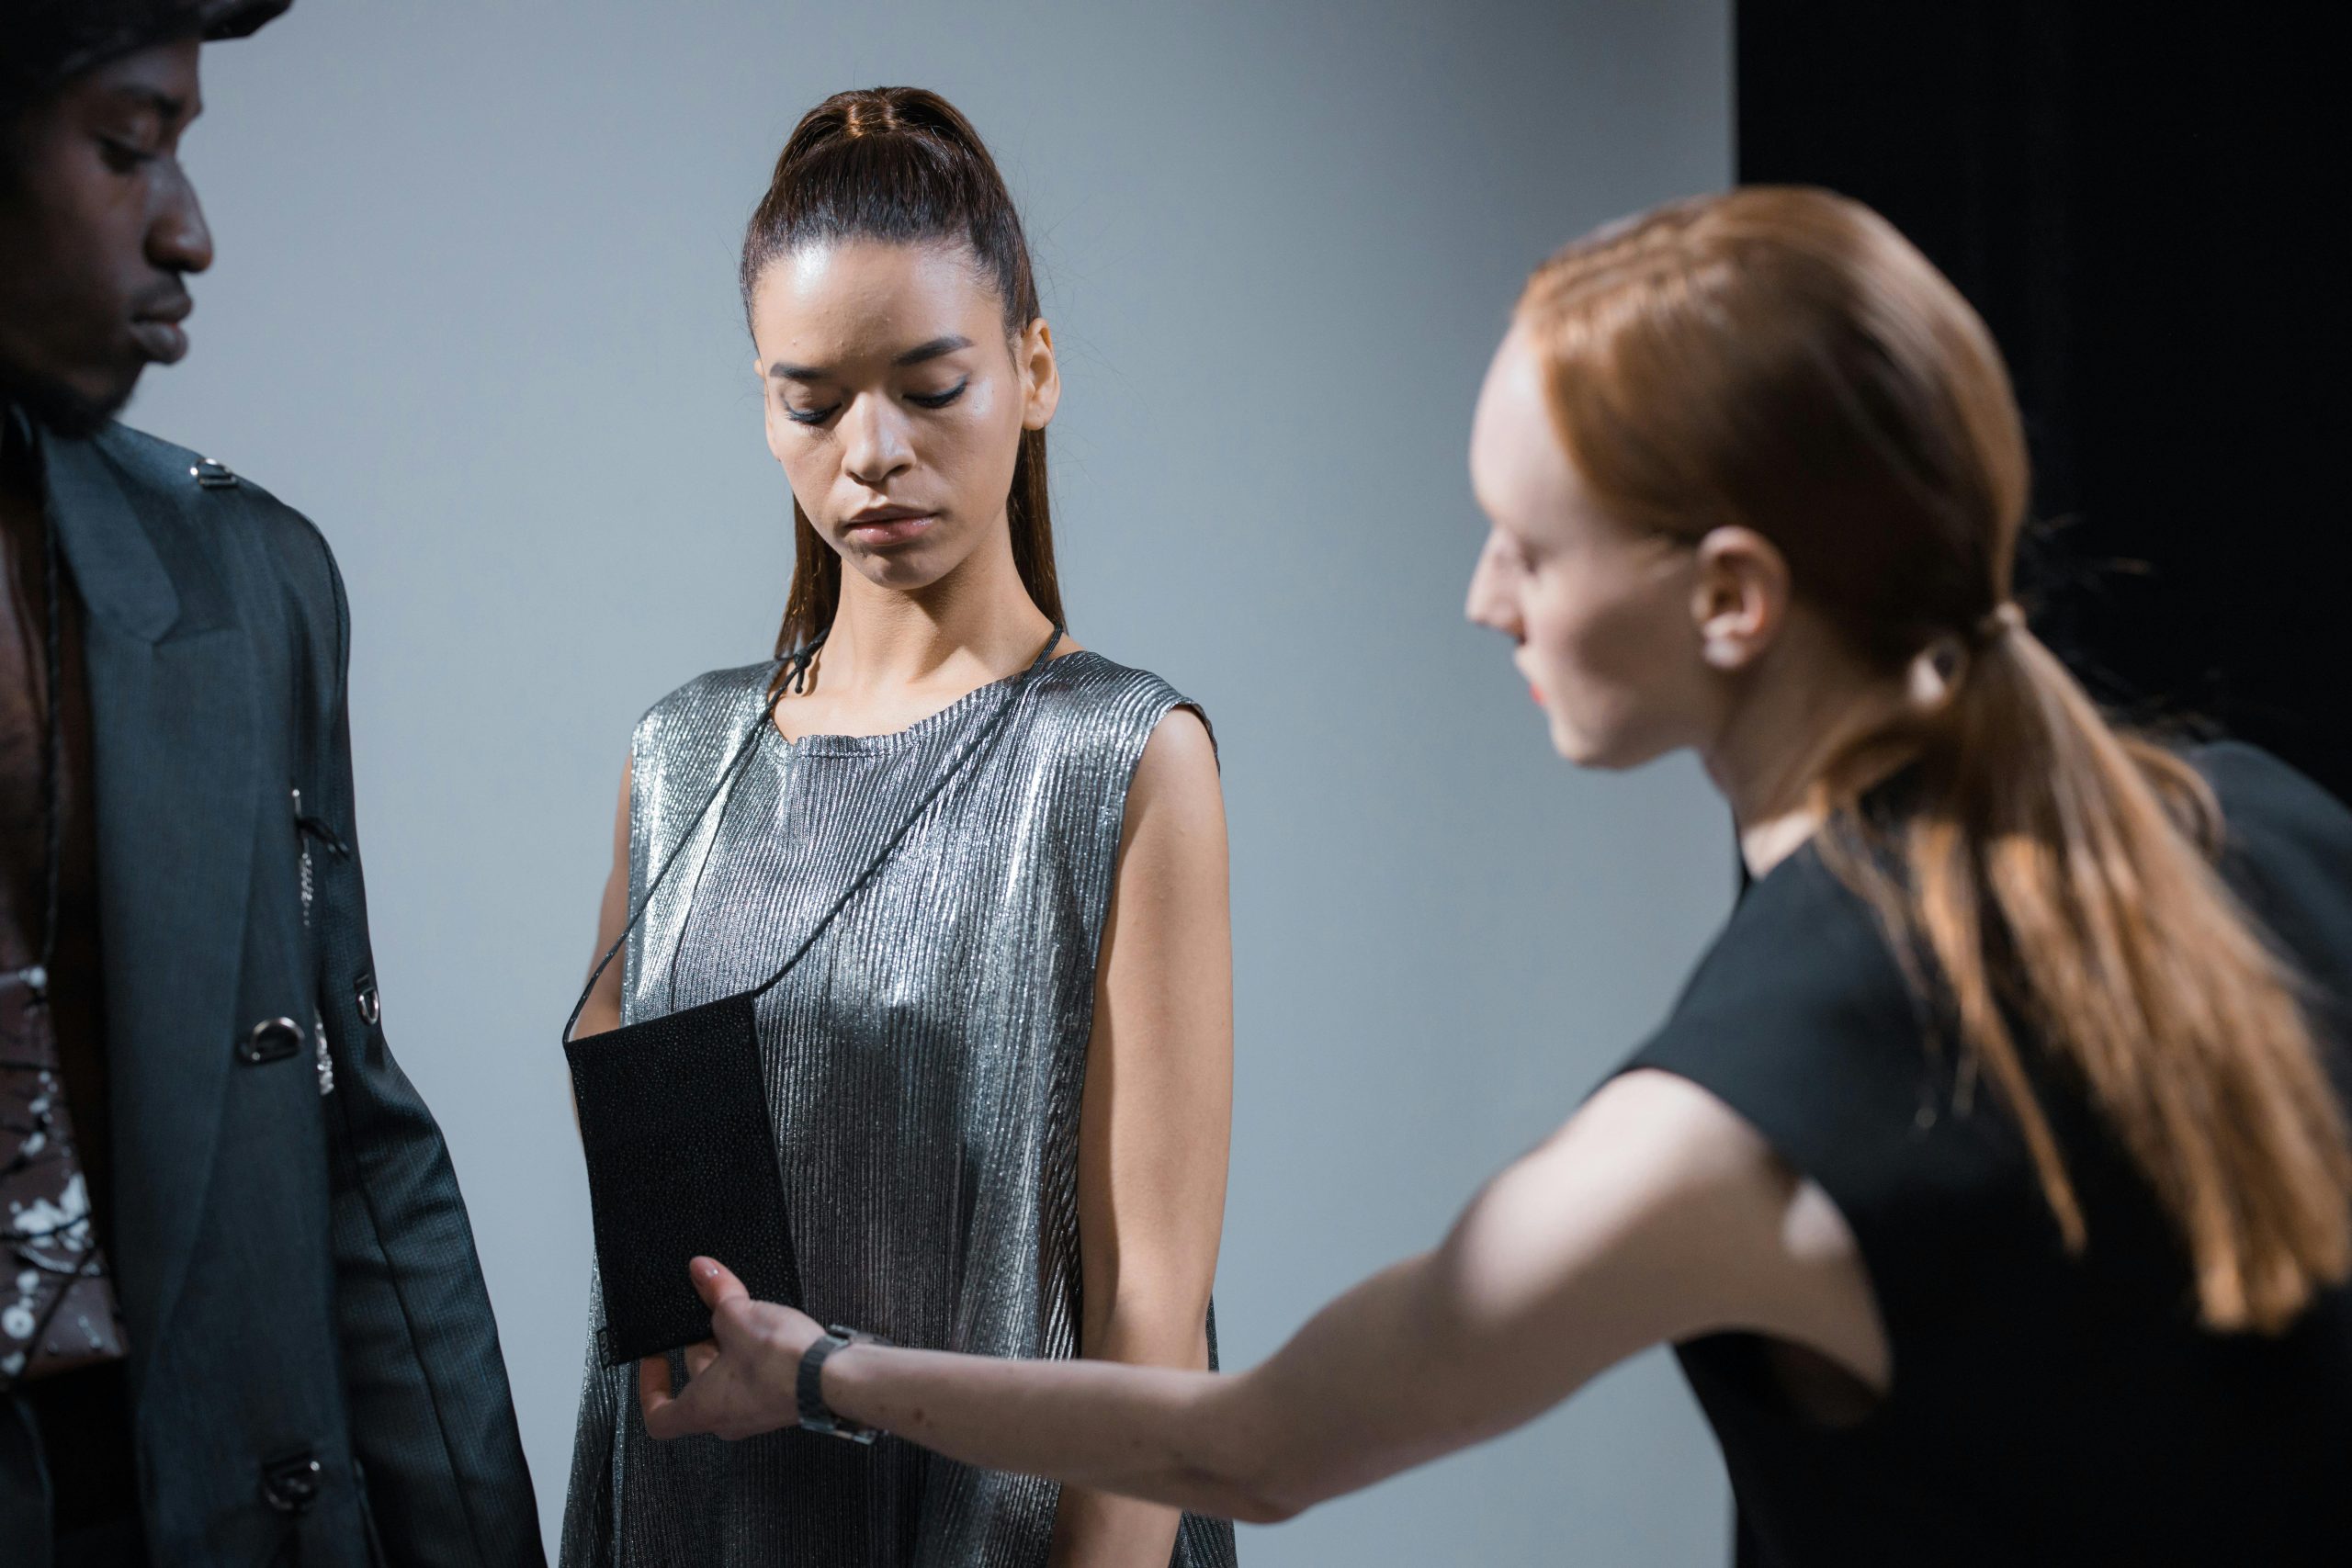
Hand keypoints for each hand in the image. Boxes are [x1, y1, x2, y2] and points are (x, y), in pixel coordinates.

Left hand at [637, 1256, 825, 1440]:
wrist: (834, 1378)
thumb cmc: (781, 1365)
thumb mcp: (738, 1316)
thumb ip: (716, 1293)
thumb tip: (702, 1271)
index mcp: (702, 1409)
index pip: (659, 1416)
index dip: (650, 1387)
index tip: (655, 1359)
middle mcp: (727, 1419)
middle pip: (698, 1386)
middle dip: (701, 1346)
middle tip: (706, 1315)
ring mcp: (757, 1412)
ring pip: (729, 1379)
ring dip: (730, 1347)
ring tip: (740, 1314)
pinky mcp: (781, 1400)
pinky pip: (757, 1377)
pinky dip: (754, 1353)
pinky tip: (766, 1325)